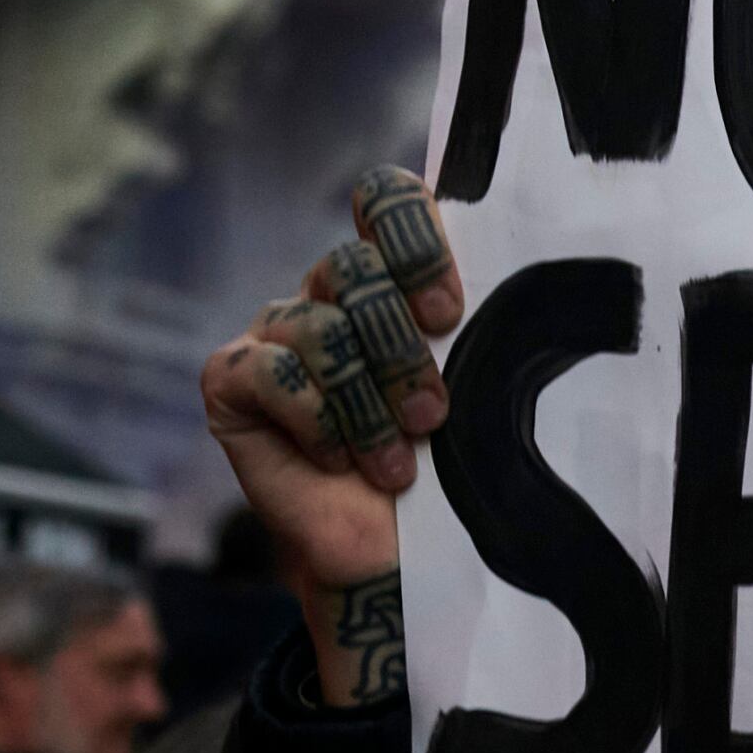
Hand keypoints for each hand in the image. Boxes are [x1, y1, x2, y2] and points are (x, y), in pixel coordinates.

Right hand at [197, 170, 461, 707]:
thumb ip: (476, 313)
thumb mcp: (476, 379)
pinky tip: (337, 463)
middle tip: (434, 414)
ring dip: (368, 405)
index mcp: (394, 276)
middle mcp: (330, 292)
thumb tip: (519, 251)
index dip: (416, 242)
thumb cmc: (451, 463)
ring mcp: (276, 330)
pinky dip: (317, 424)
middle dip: (403, 351)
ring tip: (397, 462)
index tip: (450, 314)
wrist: (401, 555)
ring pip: (319, 326)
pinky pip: (270, 370)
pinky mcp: (232, 377)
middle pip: (356, 267)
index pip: (387, 198)